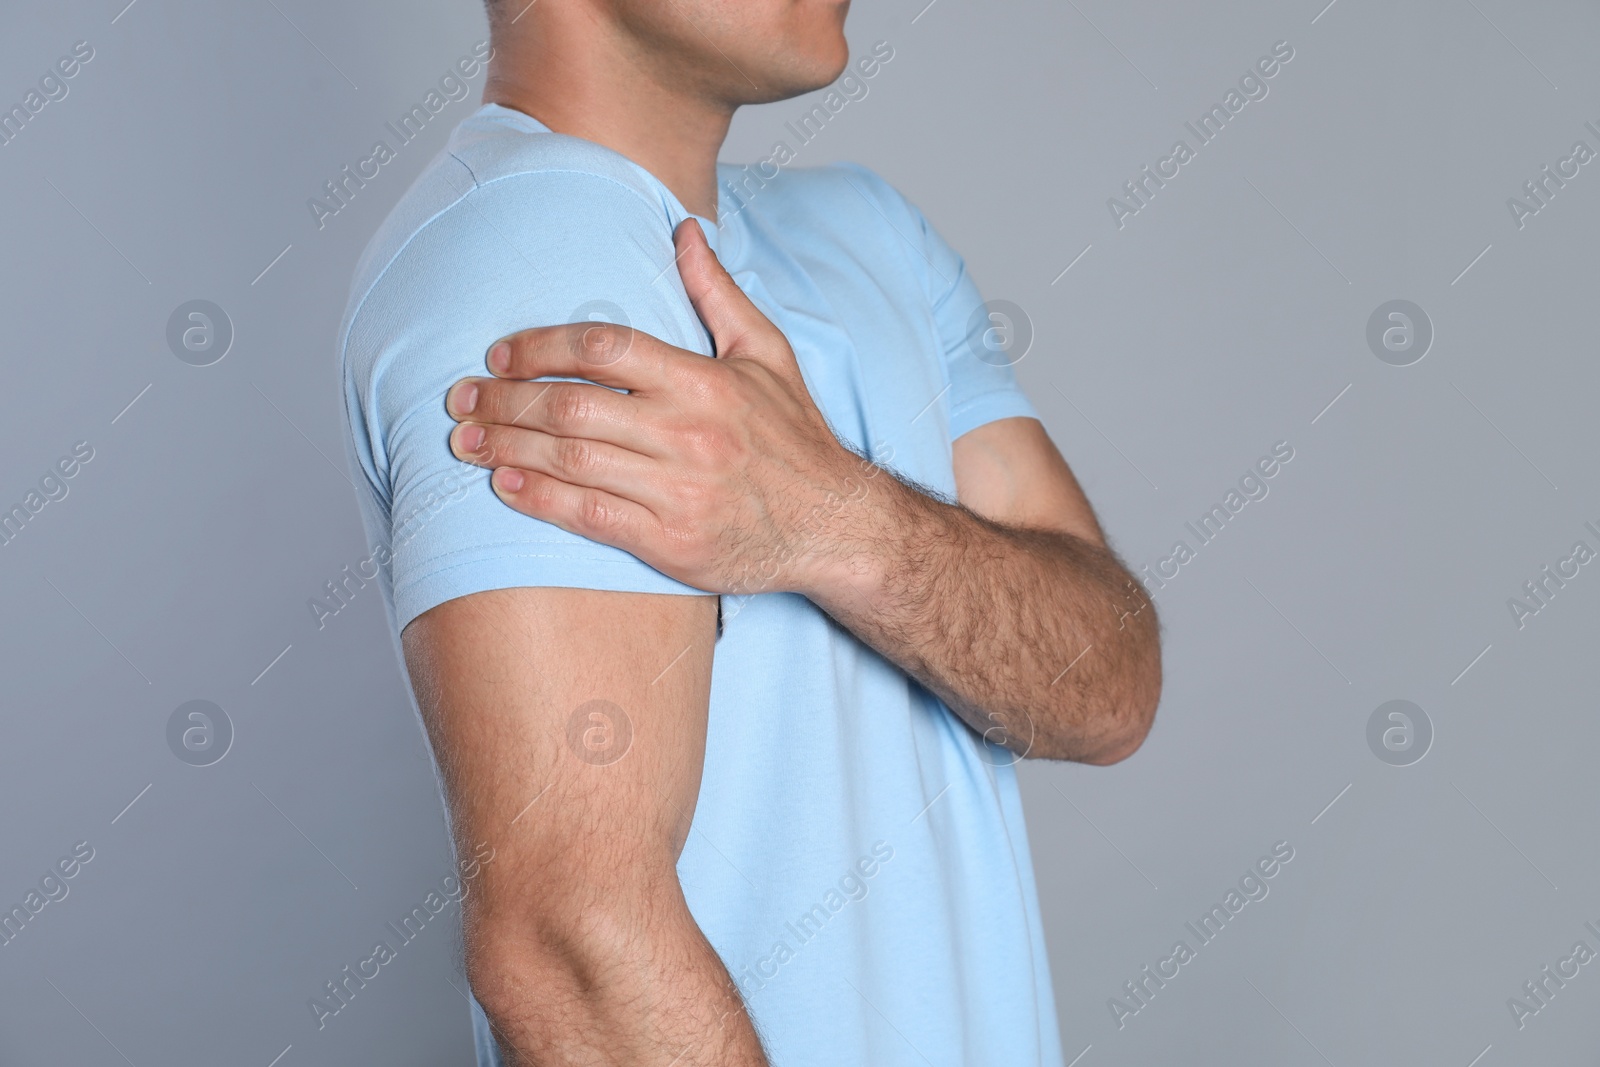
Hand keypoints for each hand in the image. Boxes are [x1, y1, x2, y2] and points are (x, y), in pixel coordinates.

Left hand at [445, 219, 881, 596]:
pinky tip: (503, 485)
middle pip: (570, 404)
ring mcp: (677, 491)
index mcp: (704, 381)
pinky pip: (588, 515)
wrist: (836, 527)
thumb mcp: (768, 353)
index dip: (539, 346)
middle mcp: (687, 433)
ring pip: (569, 459)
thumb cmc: (797, 439)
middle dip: (503, 398)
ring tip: (464, 438)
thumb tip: (684, 229)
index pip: (603, 346)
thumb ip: (717, 292)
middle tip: (460, 397)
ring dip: (506, 446)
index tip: (499, 354)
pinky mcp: (670, 542)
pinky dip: (538, 498)